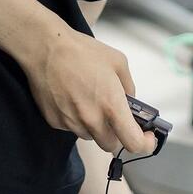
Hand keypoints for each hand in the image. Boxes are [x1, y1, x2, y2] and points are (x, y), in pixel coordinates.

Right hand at [23, 23, 156, 154]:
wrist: (46, 48)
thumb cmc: (82, 51)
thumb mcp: (118, 62)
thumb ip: (129, 87)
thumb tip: (131, 103)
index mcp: (111, 105)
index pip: (132, 142)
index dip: (143, 143)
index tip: (145, 136)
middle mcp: (92, 119)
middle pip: (110, 145)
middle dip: (116, 133)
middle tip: (113, 114)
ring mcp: (71, 122)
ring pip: (90, 136)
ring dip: (94, 126)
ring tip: (88, 99)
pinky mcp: (54, 122)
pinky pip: (71, 128)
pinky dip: (76, 119)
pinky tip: (72, 97)